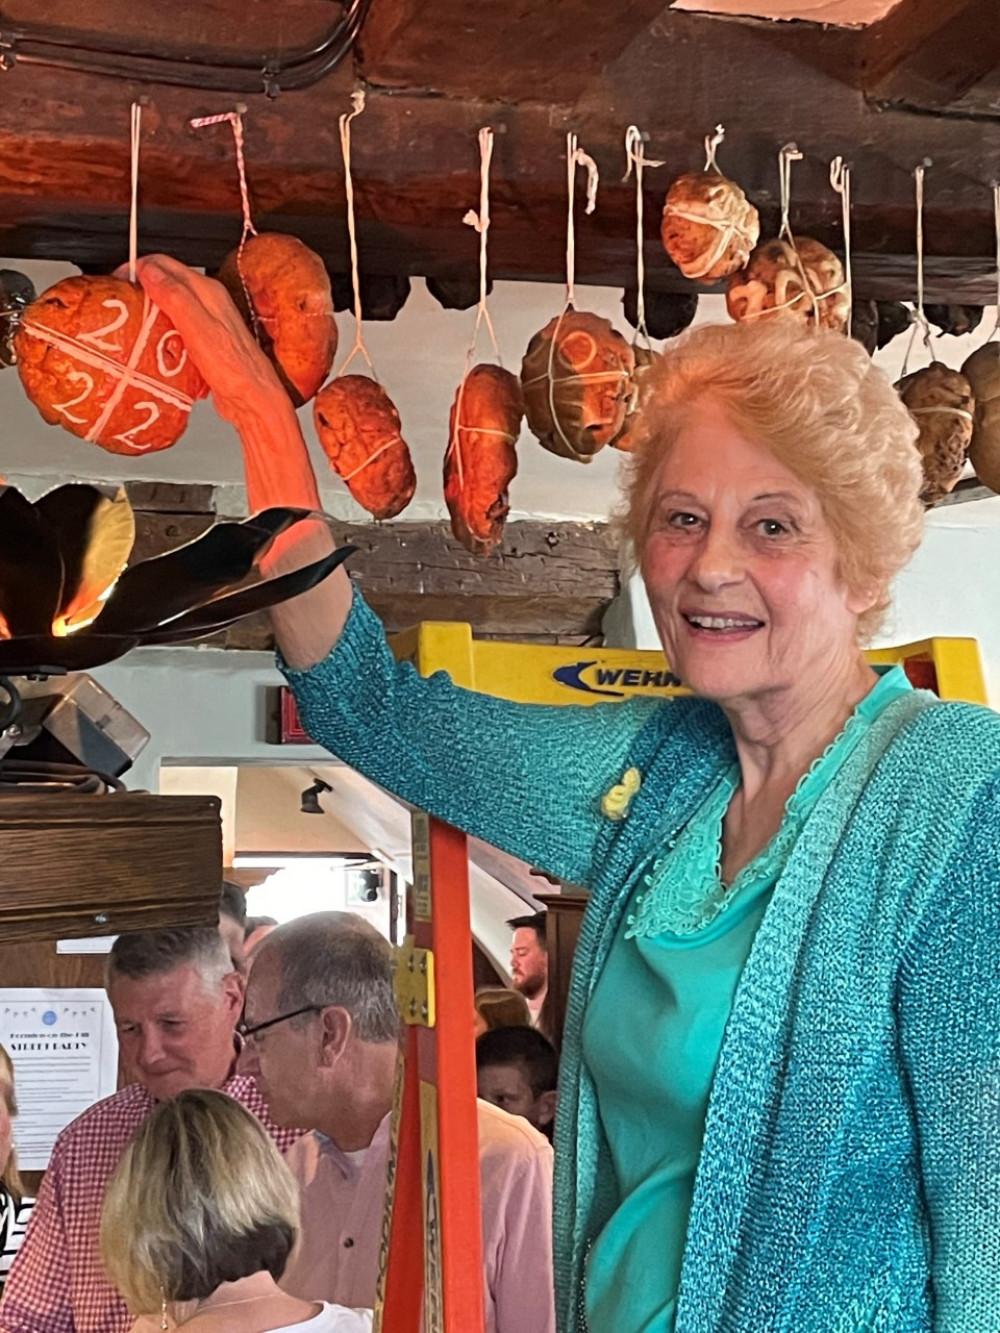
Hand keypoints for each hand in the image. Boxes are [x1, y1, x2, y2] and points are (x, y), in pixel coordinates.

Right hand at [127, 254, 286, 422]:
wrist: (252, 401)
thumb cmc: (233, 369)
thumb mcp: (199, 328)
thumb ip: (175, 297)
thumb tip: (150, 272)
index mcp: (208, 291)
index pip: (163, 264)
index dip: (137, 268)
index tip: (118, 282)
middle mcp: (208, 302)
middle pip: (165, 282)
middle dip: (140, 287)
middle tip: (122, 303)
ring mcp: (206, 322)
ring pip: (169, 305)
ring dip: (150, 311)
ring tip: (134, 323)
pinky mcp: (204, 342)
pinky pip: (175, 329)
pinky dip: (161, 332)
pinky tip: (154, 344)